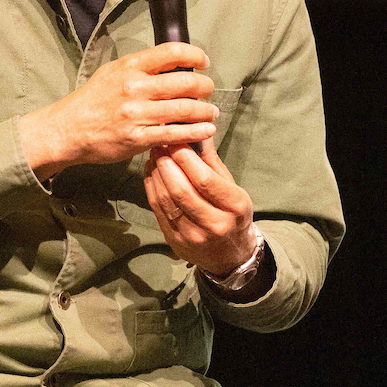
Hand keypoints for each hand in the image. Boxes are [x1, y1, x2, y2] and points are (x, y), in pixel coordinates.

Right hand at [17, 43, 217, 179]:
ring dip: (205, 111)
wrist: (68, 130)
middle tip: (209, 90)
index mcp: (130, 67)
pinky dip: (196, 132)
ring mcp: (137, 114)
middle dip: (205, 86)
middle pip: (185, 82)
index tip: (203, 62)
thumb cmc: (92, 100)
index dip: (195, 55)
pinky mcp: (138, 138)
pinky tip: (206, 130)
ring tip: (212, 112)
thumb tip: (170, 62)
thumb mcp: (112, 72)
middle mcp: (135, 87)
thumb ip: (140, 67)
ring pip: (184, 109)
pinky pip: (174, 134)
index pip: (172, 52)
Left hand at [145, 141, 258, 280]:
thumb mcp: (233, 188)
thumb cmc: (233, 215)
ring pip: (166, 200)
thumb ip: (213, 162)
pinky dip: (151, 187)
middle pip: (182, 190)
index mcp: (235, 208)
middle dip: (167, 163)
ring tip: (154, 155)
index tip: (176, 139)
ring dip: (156, 173)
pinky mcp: (175, 241)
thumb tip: (200, 130)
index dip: (186, 158)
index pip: (205, 180)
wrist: (230, 256)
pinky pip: (158, 210)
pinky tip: (152, 172)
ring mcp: (193, 236)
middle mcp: (215, 225)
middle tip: (161, 144)